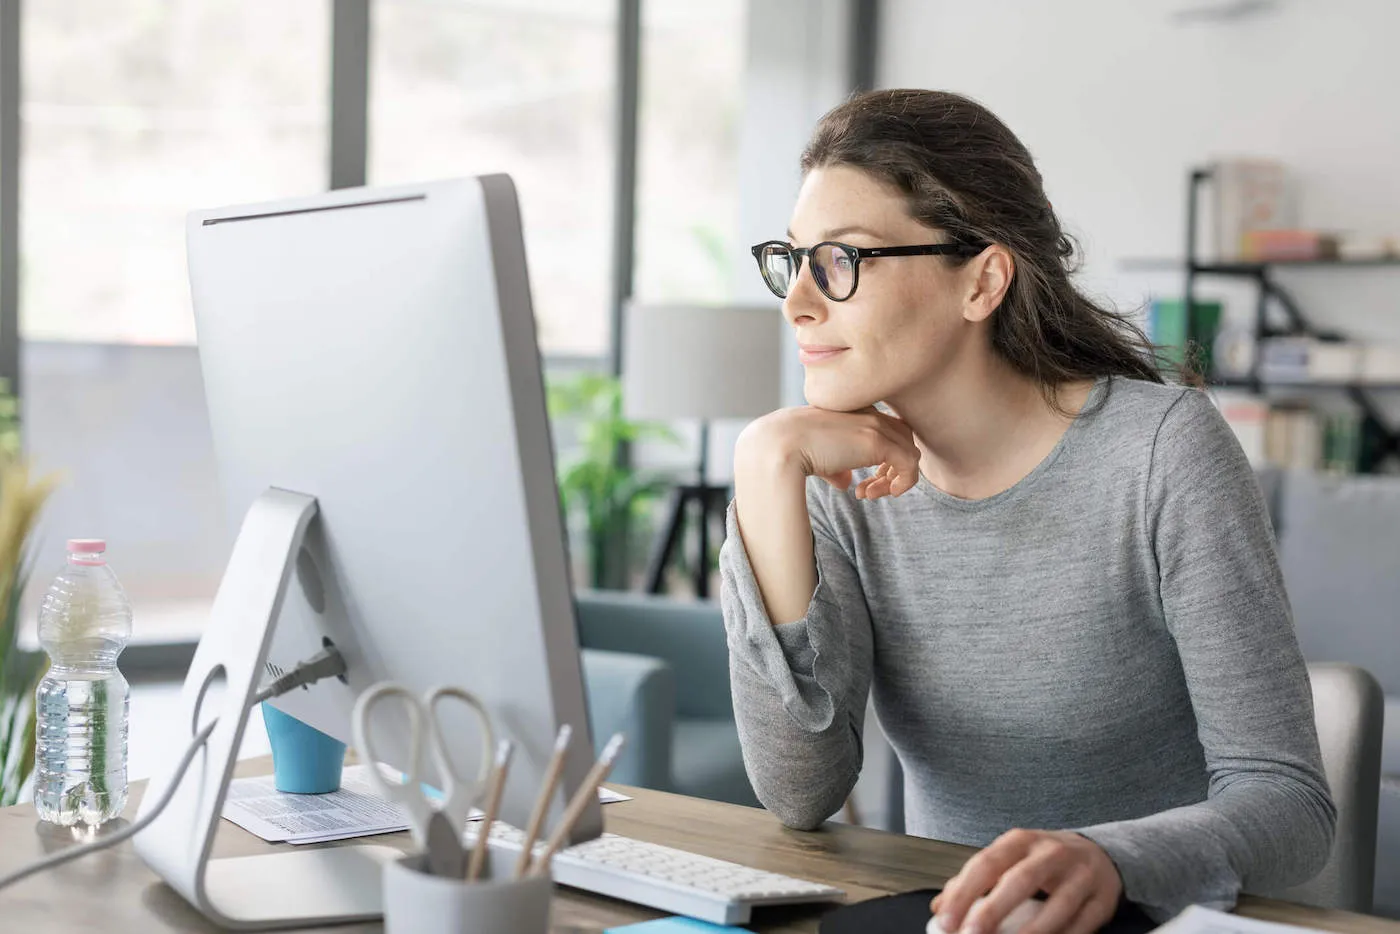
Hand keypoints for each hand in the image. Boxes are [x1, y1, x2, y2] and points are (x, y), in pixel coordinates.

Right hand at [737, 405, 920, 500]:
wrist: (780, 445)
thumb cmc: (790, 449)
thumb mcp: (817, 456)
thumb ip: (836, 466)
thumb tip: (846, 482)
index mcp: (854, 410)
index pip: (886, 429)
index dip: (883, 457)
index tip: (863, 480)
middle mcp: (868, 413)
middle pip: (902, 438)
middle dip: (891, 467)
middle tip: (869, 489)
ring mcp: (875, 426)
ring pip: (909, 452)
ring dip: (894, 479)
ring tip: (869, 495)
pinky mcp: (879, 443)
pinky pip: (909, 465)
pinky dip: (901, 483)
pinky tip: (875, 495)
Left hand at [930, 830, 1122, 933]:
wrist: (1099, 854)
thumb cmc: (1043, 860)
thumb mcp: (1010, 858)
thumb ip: (976, 880)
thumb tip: (940, 907)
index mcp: (1021, 841)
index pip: (987, 863)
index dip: (964, 892)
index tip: (945, 919)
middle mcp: (1052, 853)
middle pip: (1021, 880)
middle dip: (994, 910)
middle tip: (971, 933)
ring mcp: (1081, 876)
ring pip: (1058, 906)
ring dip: (1031, 932)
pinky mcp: (1102, 900)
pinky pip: (1082, 926)